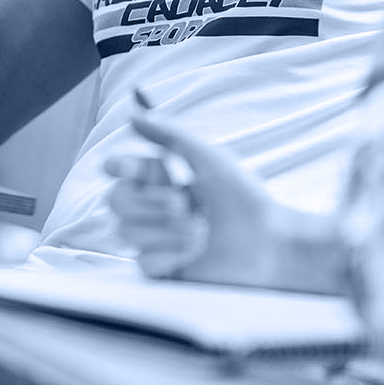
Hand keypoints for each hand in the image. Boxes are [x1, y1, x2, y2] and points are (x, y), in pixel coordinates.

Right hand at [105, 112, 342, 289]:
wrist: (267, 243)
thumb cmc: (244, 199)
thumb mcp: (209, 158)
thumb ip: (170, 135)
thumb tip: (135, 115)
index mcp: (162, 181)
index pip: (122, 170)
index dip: (119, 166)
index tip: (126, 166)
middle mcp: (153, 209)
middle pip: (116, 201)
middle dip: (150, 203)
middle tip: (183, 205)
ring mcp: (155, 240)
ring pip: (127, 232)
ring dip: (167, 230)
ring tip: (201, 231)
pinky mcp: (161, 269)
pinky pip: (144, 260)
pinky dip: (172, 253)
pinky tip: (195, 253)